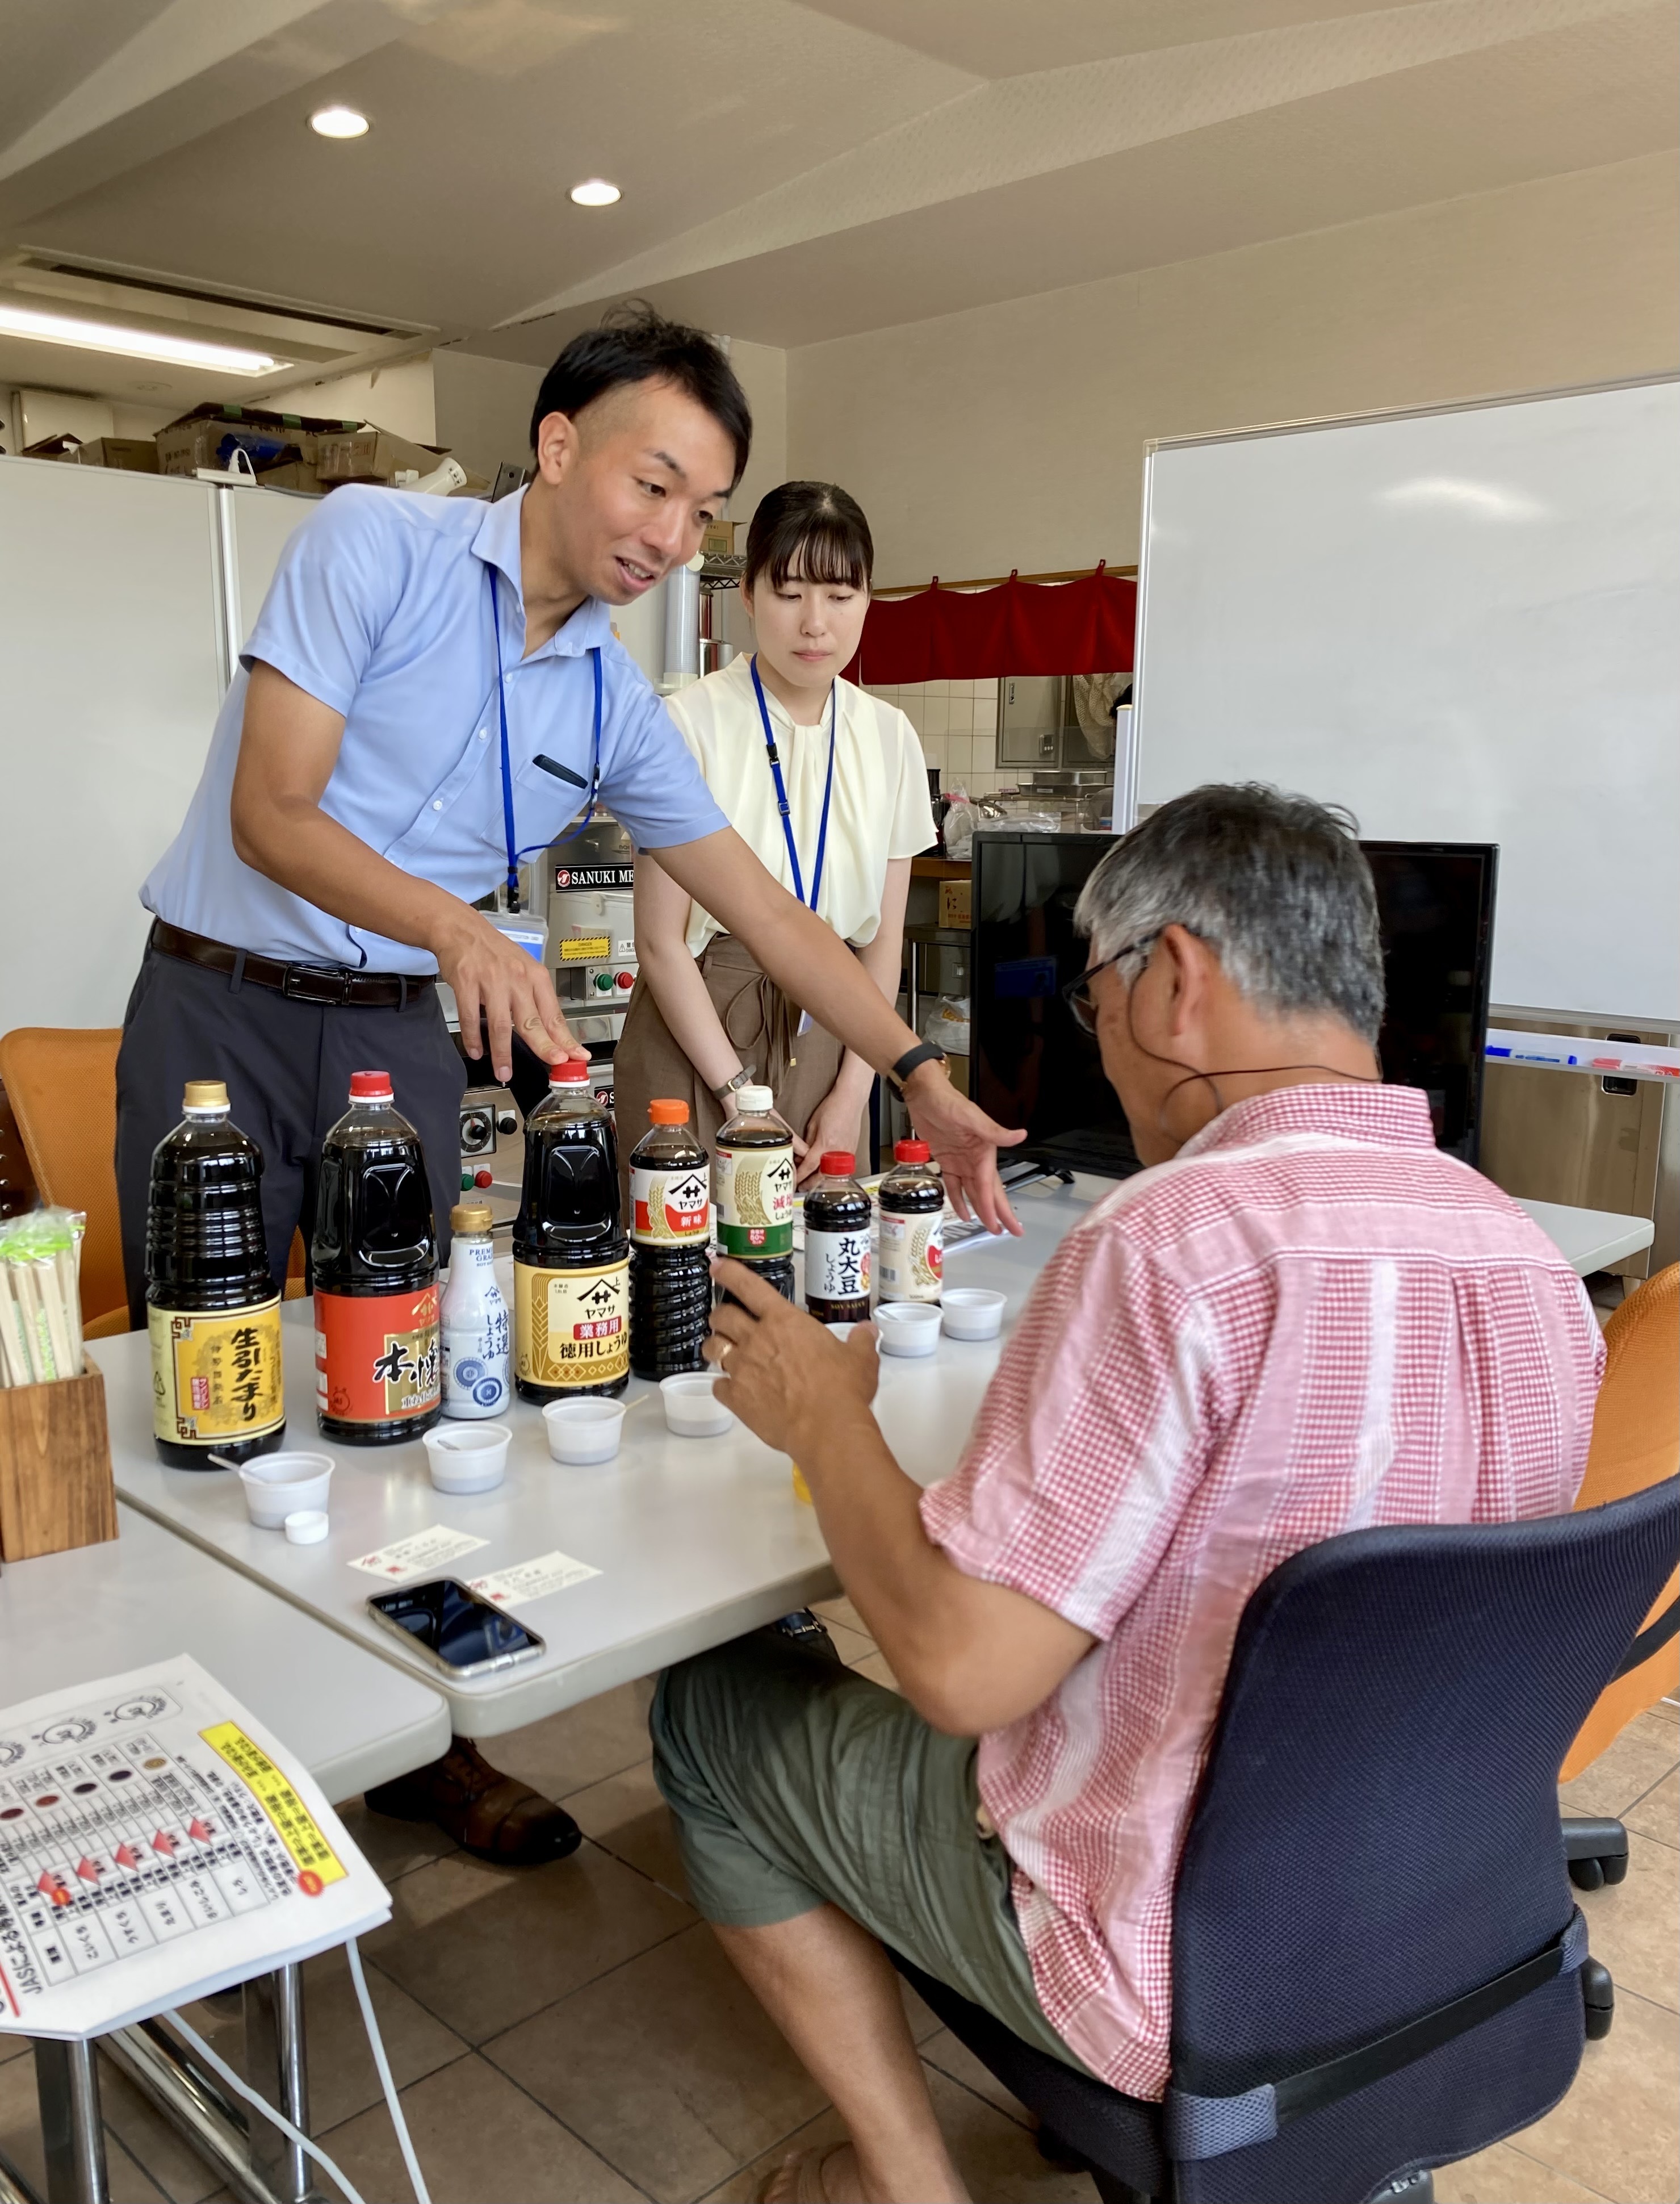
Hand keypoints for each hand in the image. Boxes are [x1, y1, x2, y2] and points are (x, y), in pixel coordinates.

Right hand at [434, 909, 583, 1085]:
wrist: (462, 929)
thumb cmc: (495, 953)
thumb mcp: (524, 971)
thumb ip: (537, 1001)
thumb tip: (553, 1033)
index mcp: (535, 977)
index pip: (554, 1015)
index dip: (565, 1039)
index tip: (576, 1056)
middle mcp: (516, 979)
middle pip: (532, 1021)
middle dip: (544, 1047)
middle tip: (552, 1065)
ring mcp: (491, 981)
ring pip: (501, 1025)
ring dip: (502, 1054)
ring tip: (504, 1073)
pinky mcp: (467, 983)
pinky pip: (470, 1017)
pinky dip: (473, 1039)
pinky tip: (476, 1051)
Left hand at [706, 1258, 878, 1456]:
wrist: (826, 1428)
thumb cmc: (842, 1389)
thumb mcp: (860, 1359)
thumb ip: (860, 1340)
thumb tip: (868, 1330)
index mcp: (785, 1322)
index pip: (749, 1287)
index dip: (729, 1273)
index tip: (716, 1266)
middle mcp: (757, 1339)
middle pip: (722, 1316)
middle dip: (720, 1316)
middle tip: (726, 1322)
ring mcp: (742, 1368)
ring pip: (712, 1348)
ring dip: (715, 1347)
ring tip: (723, 1353)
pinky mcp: (736, 1397)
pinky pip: (717, 1386)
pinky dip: (723, 1386)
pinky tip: (733, 1391)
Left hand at [795, 1083, 866, 1185]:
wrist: (850, 1100)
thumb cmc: (833, 1107)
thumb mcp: (813, 1125)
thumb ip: (808, 1143)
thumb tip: (803, 1155)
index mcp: (825, 1144)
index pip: (809, 1166)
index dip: (800, 1176)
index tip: (794, 1181)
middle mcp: (837, 1151)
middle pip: (822, 1176)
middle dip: (810, 1183)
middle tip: (801, 1186)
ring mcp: (847, 1153)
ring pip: (832, 1174)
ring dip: (821, 1180)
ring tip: (812, 1182)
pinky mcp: (852, 1151)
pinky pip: (841, 1167)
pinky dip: (832, 1172)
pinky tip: (826, 1172)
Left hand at [902, 1064, 1025, 1235]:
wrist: (924, 1095)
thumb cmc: (948, 1102)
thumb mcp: (972, 1117)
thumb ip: (995, 1131)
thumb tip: (1021, 1135)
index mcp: (985, 1151)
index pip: (990, 1186)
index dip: (995, 1207)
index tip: (1002, 1225)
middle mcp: (975, 1159)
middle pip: (988, 1191)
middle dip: (998, 1212)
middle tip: (1009, 1231)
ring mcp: (961, 1161)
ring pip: (973, 1191)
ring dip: (981, 1209)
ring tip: (990, 1227)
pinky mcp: (947, 1160)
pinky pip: (955, 1185)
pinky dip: (959, 1199)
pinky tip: (964, 1213)